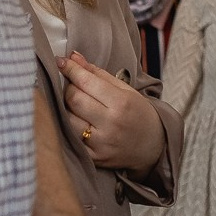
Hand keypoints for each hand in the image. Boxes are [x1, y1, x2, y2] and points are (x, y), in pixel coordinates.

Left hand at [59, 53, 165, 174]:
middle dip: (68, 87)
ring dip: (66, 107)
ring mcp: (100, 143)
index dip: (71, 70)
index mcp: (121, 103)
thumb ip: (98, 73)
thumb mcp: (125, 90)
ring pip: (67, 119)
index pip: (86, 82)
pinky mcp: (94, 158)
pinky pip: (71, 138)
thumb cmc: (140, 114)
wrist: (153, 146)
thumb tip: (74, 57)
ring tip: (75, 103)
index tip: (62, 61)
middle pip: (73, 100)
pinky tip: (76, 120)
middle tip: (72, 84)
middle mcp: (110, 123)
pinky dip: (69, 126)